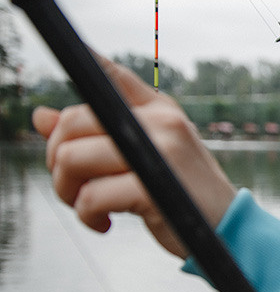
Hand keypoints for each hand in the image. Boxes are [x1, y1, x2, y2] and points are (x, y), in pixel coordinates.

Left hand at [32, 57, 236, 258]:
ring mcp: (160, 151)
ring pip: (74, 158)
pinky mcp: (153, 187)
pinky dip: (87, 215)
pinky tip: (103, 222)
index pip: (113, 75)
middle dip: (57, 160)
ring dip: (67, 191)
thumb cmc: (181, 194)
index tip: (65, 82)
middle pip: (73, 122)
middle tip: (72, 187)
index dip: (83, 62)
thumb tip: (39, 116)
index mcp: (160, 110)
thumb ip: (94, 136)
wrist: (228, 230)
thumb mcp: (143, 157)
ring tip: (87, 207)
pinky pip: (91, 196)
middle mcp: (160, 122)